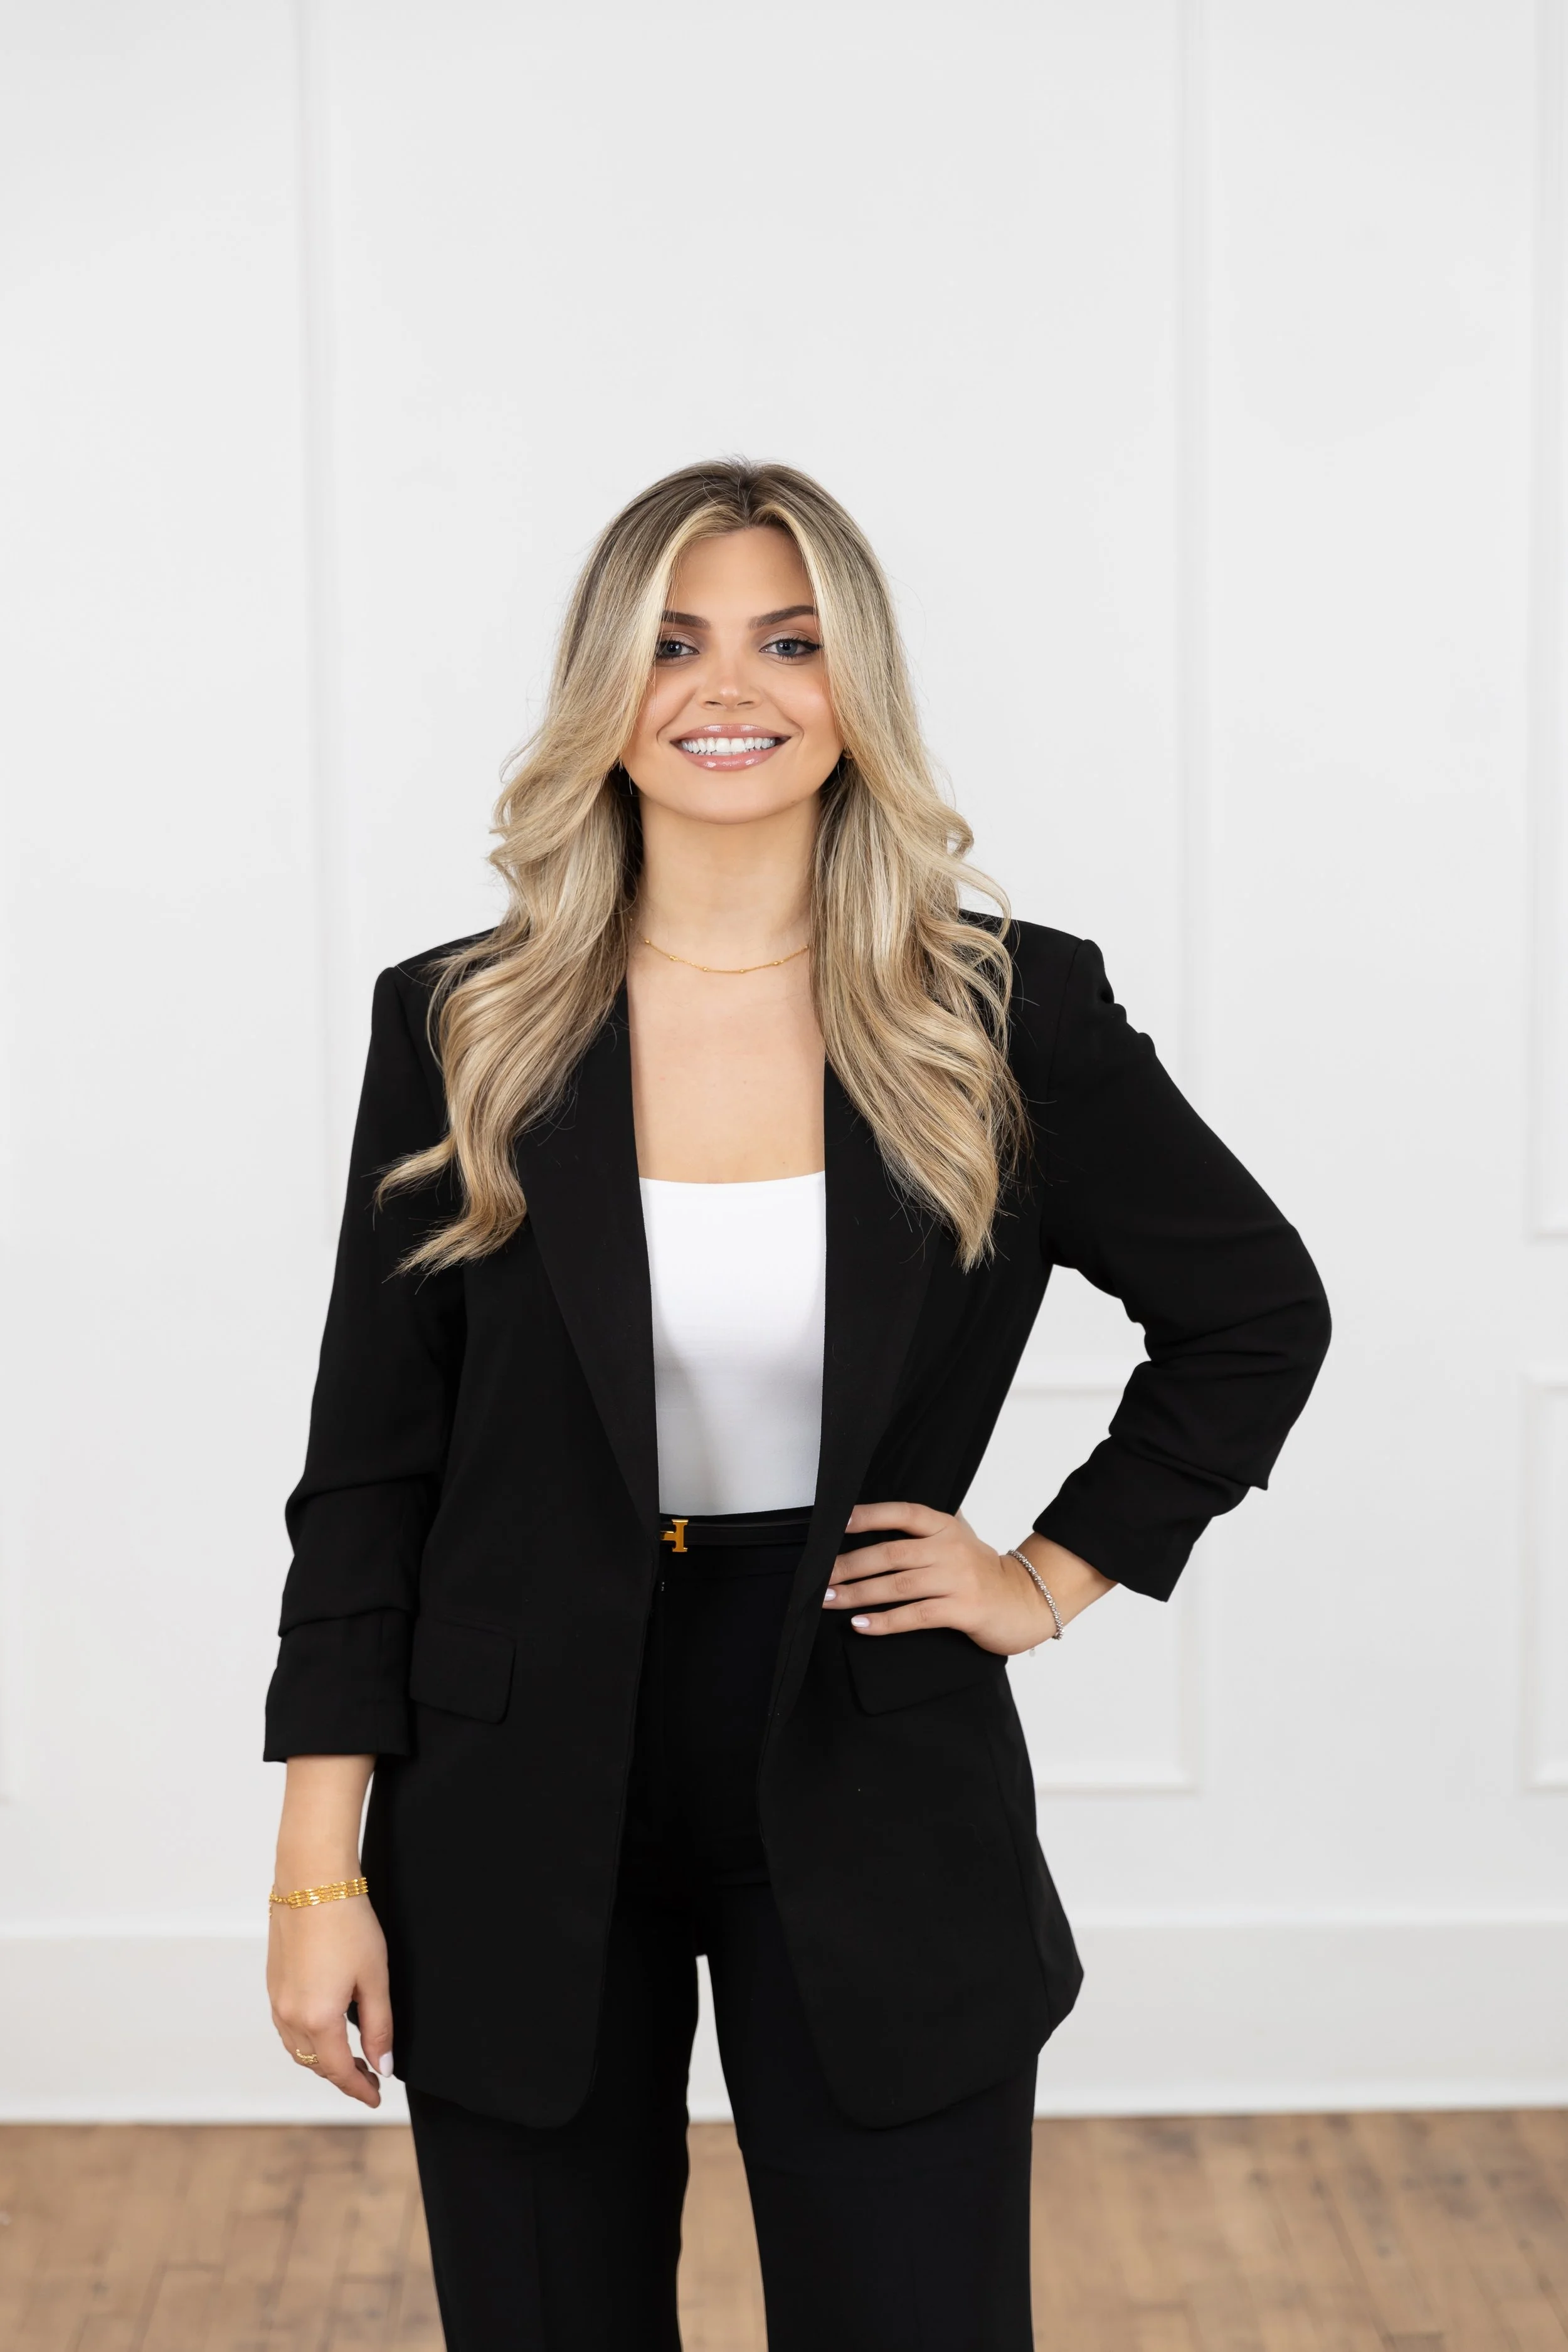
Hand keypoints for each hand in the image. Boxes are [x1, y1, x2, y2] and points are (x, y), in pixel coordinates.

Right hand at [267, 1893, 392, 2107]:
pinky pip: (287, 2028)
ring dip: (322, 2060)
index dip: (359, 2089)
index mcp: (318, 2019)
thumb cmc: (348, 1923)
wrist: (312, 1881)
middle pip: (315, 2064)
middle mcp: (290, 2016)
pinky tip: (324, 2030)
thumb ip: (379, 2027)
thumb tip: (382, 2065)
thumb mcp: (375, 1978)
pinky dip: (306, 2040)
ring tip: (351, 2057)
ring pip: (298, 2049)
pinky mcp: (272, 1984)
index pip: (339, 2071)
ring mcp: (276, 2000)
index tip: (376, 2097)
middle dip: (343, 2076)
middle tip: (371, 2075)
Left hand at [821, 1501, 1113, 1656]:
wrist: (1026, 1601)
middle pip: (891, 1554)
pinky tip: (860, 1625)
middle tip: (820, 1576)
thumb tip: (874, 1522)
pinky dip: (884, 1621)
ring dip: (858, 1594)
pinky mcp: (962, 1610)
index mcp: (945, 1526)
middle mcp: (949, 1549)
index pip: (903, 1513)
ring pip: (897, 1585)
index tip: (837, 1522)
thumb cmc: (981, 1571)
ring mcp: (956, 1580)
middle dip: (850, 1565)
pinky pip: (914, 1615)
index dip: (869, 1516)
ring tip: (829, 1600)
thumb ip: (925, 1528)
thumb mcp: (958, 1538)